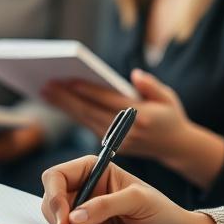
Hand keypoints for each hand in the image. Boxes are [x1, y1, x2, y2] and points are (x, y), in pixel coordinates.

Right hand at [40, 154, 217, 223]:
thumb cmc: (164, 213)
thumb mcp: (138, 200)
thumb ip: (105, 205)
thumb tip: (74, 216)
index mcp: (94, 171)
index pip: (57, 176)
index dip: (54, 196)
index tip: (64, 218)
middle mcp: (86, 191)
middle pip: (53, 202)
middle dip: (63, 222)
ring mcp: (88, 215)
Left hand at [42, 71, 223, 185]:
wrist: (178, 148)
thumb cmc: (172, 117)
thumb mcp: (169, 98)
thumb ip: (151, 86)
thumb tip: (134, 75)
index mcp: (141, 116)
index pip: (107, 101)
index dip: (86, 90)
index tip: (68, 79)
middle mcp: (126, 131)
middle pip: (90, 112)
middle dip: (66, 99)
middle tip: (45, 85)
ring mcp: (118, 141)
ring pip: (85, 120)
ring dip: (64, 107)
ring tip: (46, 92)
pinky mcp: (113, 146)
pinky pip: (88, 126)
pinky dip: (73, 114)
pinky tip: (60, 104)